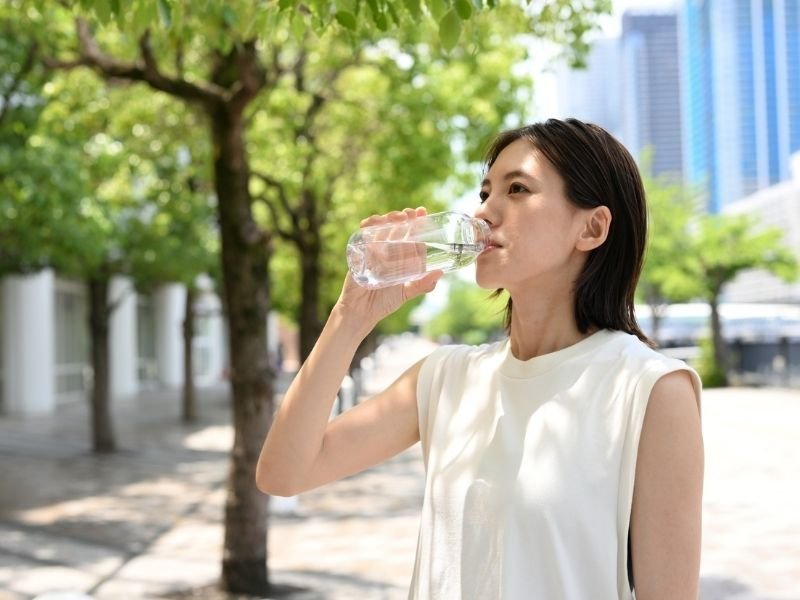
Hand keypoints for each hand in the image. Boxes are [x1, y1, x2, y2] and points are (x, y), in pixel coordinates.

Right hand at [337, 207, 442, 328]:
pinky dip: (368, 227)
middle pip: (396, 228)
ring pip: (381, 228)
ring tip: (397, 218)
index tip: (422, 212)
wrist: (361, 312)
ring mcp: (373, 251)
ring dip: (388, 219)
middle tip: (410, 214)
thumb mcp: (407, 292)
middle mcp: (387, 251)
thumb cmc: (384, 303)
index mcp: (400, 257)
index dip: (417, 223)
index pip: (411, 236)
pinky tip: (373, 222)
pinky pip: (363, 236)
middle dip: (404, 217)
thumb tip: (440, 272)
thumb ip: (423, 284)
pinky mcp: (360, 254)